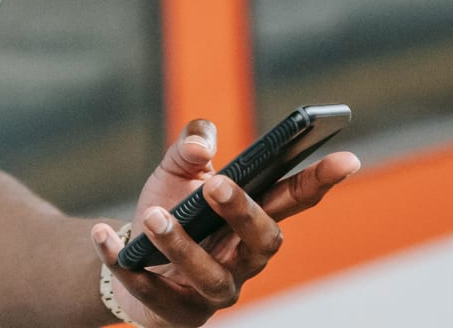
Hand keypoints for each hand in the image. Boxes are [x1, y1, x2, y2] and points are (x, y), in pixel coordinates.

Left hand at [90, 119, 359, 326]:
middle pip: (262, 242)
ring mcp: (213, 292)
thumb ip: (191, 146)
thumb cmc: (170, 208)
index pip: (295, 199)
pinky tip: (104, 233)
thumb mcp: (178, 170)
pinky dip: (124, 262)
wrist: (128, 255)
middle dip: (242, 213)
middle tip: (216, 184)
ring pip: (210, 277)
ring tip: (151, 216)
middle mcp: (244, 259)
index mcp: (253, 219)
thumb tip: (201, 141)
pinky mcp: (175, 313)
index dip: (322, 181)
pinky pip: (151, 291)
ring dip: (181, 245)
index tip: (348, 158)